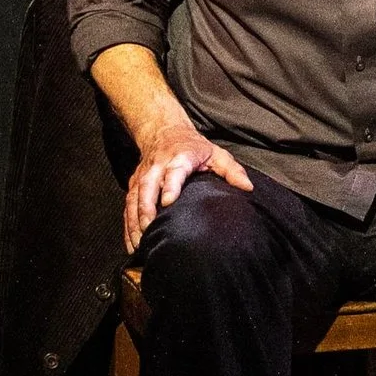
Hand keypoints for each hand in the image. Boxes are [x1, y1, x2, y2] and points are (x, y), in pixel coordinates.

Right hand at [124, 122, 251, 253]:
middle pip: (147, 186)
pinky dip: (128, 226)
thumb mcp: (216, 154)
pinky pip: (127, 206)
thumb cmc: (195, 148)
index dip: (170, 185)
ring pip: (134, 198)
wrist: (165, 131)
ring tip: (139, 243)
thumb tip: (247, 188)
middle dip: (146, 208)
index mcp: (180, 157)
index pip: (173, 171)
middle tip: (149, 229)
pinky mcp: (134, 185)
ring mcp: (143, 176)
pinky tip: (132, 244)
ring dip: (135, 221)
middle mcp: (157, 166)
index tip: (168, 202)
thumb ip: (232, 170)